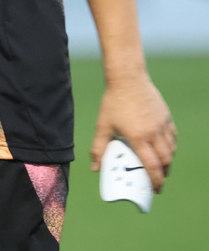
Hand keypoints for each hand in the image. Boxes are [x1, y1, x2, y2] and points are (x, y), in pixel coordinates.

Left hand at [90, 74, 176, 192]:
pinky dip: (170, 145)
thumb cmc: (114, 101)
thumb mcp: (103, 125)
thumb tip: (94, 168)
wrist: (127, 77)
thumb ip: (98, 148)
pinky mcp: (166, 116)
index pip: (151, 167)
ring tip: (160, 165)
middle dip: (163, 174)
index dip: (155, 181)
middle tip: (157, 180)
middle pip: (165, 161)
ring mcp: (161, 124)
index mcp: (137, 137)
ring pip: (171, 149)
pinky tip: (164, 146)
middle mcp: (153, 133)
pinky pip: (172, 135)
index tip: (155, 190)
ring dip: (167, 161)